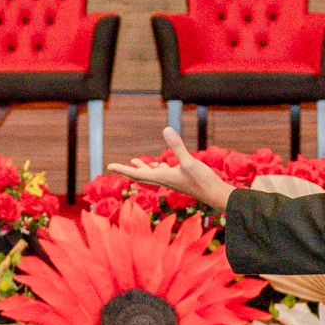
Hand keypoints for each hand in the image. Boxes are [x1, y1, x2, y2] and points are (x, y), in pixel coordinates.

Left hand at [110, 126, 233, 210]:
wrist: (216, 195)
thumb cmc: (203, 181)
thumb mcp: (189, 161)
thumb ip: (177, 146)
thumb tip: (166, 129)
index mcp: (162, 177)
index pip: (137, 174)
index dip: (122, 169)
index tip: (108, 166)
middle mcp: (164, 180)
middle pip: (140, 176)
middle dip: (127, 171)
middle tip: (113, 167)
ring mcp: (172, 180)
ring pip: (152, 174)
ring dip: (142, 168)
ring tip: (134, 161)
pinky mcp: (180, 178)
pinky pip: (164, 173)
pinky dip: (158, 168)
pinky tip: (159, 164)